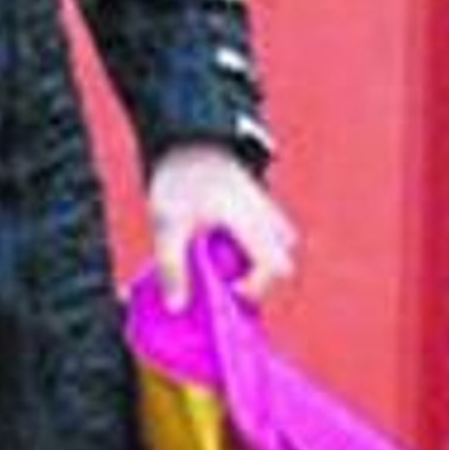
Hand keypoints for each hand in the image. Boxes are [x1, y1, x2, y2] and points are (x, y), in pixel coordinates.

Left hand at [147, 142, 298, 307]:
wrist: (187, 142)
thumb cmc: (180, 180)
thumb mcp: (167, 225)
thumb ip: (172, 266)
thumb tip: (177, 307)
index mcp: (250, 221)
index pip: (276, 268)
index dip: (255, 287)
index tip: (226, 288)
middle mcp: (268, 218)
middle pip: (281, 265)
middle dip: (255, 279)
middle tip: (222, 278)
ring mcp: (268, 212)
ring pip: (276, 252)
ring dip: (251, 264)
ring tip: (219, 261)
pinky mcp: (261, 210)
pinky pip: (267, 240)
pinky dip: (249, 250)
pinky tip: (220, 246)